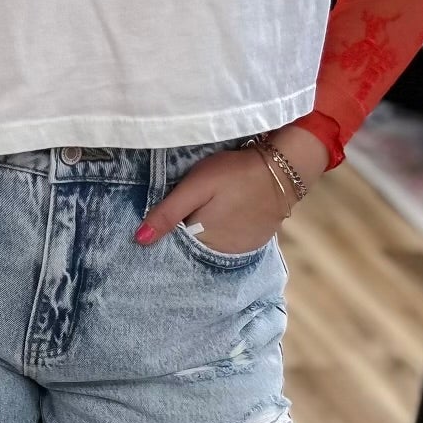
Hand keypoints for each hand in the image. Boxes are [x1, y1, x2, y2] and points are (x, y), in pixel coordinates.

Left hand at [135, 127, 326, 251]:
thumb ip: (168, 213)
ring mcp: (240, 251)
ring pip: (209, 248)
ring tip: (201, 214)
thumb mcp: (196, 186)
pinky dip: (220, 234)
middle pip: (191, 250)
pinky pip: (228, 244)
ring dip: (201, 236)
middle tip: (183, 213)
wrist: (284, 168)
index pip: (173, 249)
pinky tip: (219, 218)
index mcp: (203, 243)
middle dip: (181, 237)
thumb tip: (139, 240)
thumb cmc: (235, 173)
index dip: (164, 236)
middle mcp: (221, 255)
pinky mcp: (254, 243)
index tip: (157, 225)